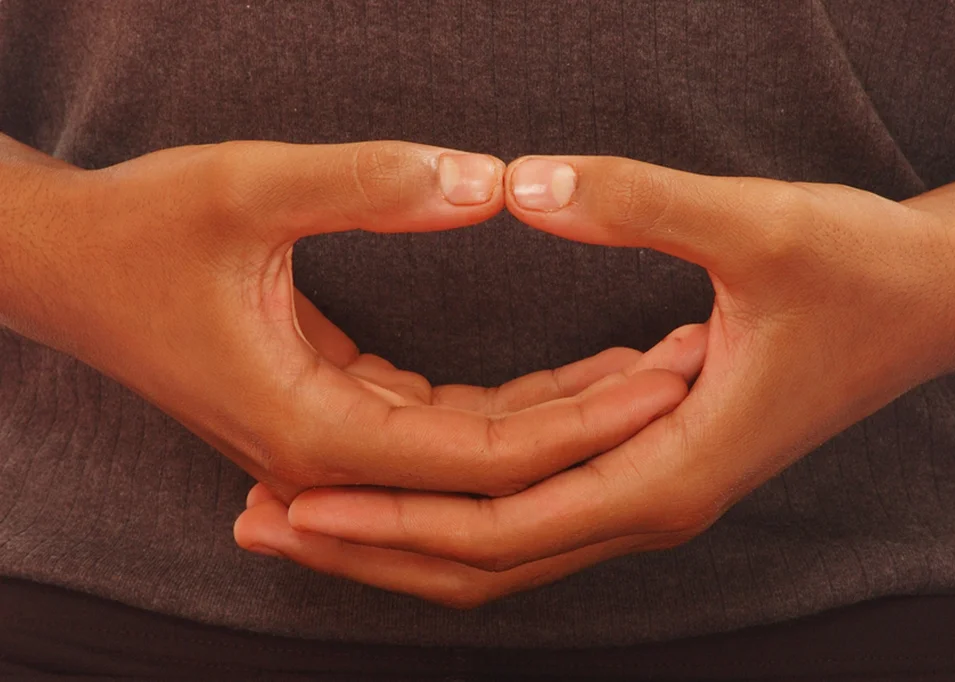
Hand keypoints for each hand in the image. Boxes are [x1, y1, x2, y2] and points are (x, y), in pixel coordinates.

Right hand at [0, 138, 690, 501]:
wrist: (65, 267)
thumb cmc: (139, 229)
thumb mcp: (248, 185)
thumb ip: (373, 180)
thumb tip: (491, 179)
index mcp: (315, 432)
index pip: (489, 457)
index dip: (589, 418)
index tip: (671, 371)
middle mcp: (330, 462)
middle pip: (496, 472)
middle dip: (595, 425)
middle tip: (686, 366)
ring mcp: (332, 447)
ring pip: (475, 460)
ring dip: (562, 422)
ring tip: (650, 368)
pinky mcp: (336, 416)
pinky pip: (446, 432)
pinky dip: (514, 411)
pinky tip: (575, 378)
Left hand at [243, 153, 954, 605]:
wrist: (928, 300)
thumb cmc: (861, 272)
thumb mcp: (759, 225)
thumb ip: (638, 203)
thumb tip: (522, 182)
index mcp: (667, 471)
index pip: (499, 525)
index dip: (391, 520)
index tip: (294, 502)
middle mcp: (650, 501)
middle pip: (483, 560)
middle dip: (372, 550)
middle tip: (262, 523)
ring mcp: (646, 488)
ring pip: (500, 542)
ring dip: (402, 531)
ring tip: (302, 508)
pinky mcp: (644, 458)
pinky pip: (530, 498)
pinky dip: (456, 494)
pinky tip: (399, 460)